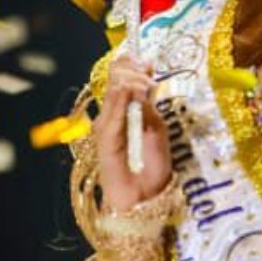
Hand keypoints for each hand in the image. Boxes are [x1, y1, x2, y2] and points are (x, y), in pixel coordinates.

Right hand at [90, 55, 172, 210]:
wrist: (144, 197)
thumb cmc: (152, 165)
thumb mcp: (157, 128)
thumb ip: (149, 106)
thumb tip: (146, 80)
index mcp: (126, 108)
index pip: (121, 76)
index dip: (132, 65)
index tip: (148, 63)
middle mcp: (113, 113)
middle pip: (115, 77)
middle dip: (133, 70)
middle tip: (148, 74)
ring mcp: (107, 124)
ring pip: (113, 90)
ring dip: (132, 81)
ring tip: (147, 85)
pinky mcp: (105, 138)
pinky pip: (112, 112)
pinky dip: (123, 99)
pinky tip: (134, 92)